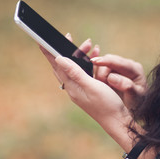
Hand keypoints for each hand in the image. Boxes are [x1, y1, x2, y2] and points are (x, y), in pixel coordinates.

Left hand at [39, 35, 155, 158]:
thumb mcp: (91, 86)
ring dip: (81, 55)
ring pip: (76, 67)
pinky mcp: (89, 90)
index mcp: (72, 86)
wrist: (117, 121)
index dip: (49, 52)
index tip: (42, 40)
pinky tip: (96, 58)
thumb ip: (75, 72)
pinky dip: (89, 63)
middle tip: (70, 37)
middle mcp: (73, 88)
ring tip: (91, 45)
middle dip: (68, 49)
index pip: (57, 66)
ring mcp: (81, 89)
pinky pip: (85, 72)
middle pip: (65, 65)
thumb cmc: (106, 105)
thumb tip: (58, 58)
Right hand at [91, 55, 146, 109]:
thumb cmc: (136, 104)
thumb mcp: (134, 96)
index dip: (106, 61)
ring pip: (103, 64)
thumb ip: (126, 86)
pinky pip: (100, 68)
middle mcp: (127, 65)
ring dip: (99, 74)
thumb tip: (112, 77)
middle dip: (102, 71)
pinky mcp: (111, 72)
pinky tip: (94, 80)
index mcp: (135, 69)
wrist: (133, 110)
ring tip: (102, 86)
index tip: (95, 62)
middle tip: (101, 85)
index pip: (118, 61)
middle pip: (109, 60)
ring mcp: (119, 68)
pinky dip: (96, 73)